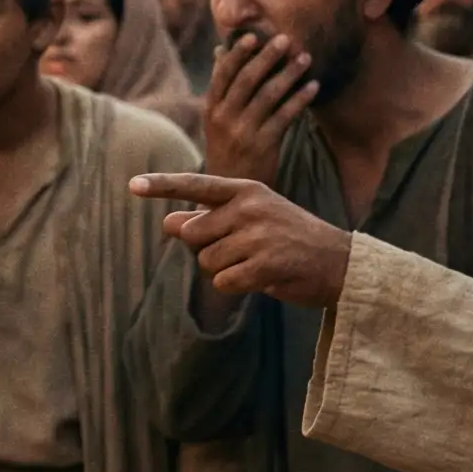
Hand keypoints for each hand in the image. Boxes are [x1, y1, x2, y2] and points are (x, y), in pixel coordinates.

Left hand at [130, 173, 355, 307]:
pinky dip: (236, 286)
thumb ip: (209, 218)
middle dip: (208, 249)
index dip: (161, 186)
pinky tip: (262, 278)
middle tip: (244, 250)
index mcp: (245, 190)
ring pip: (206, 261)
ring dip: (225, 270)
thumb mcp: (250, 219)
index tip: (131, 185)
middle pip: (192, 235)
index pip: (195, 185)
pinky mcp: (265, 264)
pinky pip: (223, 282)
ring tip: (257, 262)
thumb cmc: (288, 239)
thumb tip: (166, 223)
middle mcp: (249, 207)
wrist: (341, 264)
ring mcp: (258, 235)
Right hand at [201, 31, 315, 182]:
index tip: (253, 36)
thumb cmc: (227, 147)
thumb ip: (221, 86)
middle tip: (286, 39)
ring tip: (305, 58)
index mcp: (211, 109)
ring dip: (288, 74)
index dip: (238, 54)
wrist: (228, 188)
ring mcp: (243, 132)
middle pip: (246, 81)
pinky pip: (285, 117)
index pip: (223, 75)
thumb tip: (220, 50)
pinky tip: (313, 86)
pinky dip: (300, 99)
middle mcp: (224, 118)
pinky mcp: (263, 145)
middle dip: (266, 57)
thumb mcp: (216, 118)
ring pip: (268, 96)